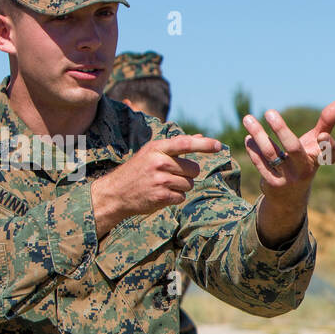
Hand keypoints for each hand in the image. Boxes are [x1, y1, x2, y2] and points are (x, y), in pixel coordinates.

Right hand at [91, 134, 221, 237]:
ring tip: (162, 185)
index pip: (185, 143)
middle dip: (187, 174)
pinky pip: (182, 197)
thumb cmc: (138, 170)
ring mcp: (160, 180)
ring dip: (181, 187)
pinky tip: (160, 194)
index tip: (219, 145)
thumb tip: (200, 136)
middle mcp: (159, 162)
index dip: (204, 145)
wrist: (115, 193)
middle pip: (193, 169)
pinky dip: (175, 197)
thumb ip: (176, 146)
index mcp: (156, 148)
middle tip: (170, 175)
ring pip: (189, 184)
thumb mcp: (152, 152)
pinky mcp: (161, 196)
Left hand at [242, 100, 334, 246]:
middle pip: (294, 148)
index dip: (328, 146)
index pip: (328, 154)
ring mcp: (288, 178)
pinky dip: (253, 148)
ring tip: (247, 118)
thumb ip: (327, 122)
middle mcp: (304, 170)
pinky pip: (260, 163)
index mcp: (318, 159)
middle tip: (269, 111)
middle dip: (281, 129)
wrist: (290, 197)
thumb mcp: (316, 143)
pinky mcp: (273, 184)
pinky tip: (249, 137)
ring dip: (258, 134)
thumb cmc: (305, 161)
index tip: (323, 134)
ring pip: (271, 153)